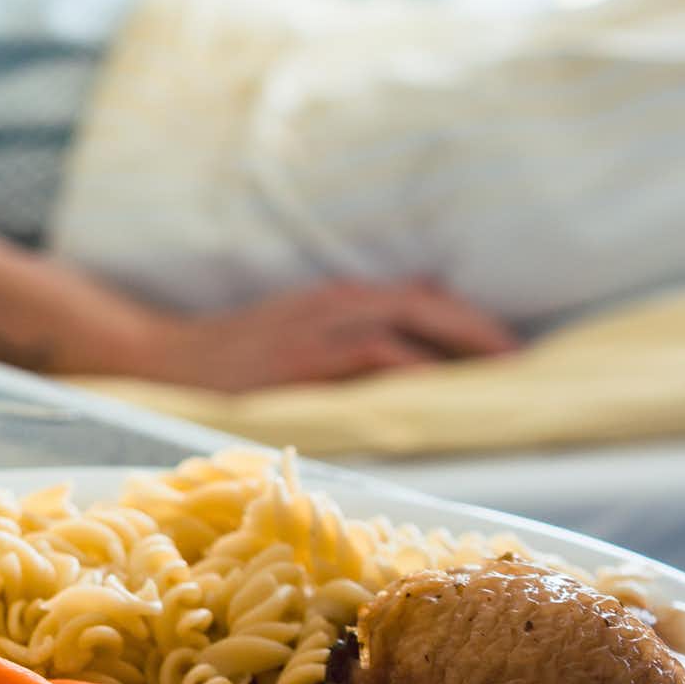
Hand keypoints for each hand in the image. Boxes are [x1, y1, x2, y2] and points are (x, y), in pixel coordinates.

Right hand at [134, 280, 517, 391]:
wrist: (165, 360)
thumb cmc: (233, 355)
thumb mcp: (298, 327)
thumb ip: (351, 327)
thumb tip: (411, 325)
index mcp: (336, 299)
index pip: (418, 297)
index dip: (466, 319)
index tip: (506, 347)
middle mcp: (334, 305)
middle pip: (424, 303)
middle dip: (476, 329)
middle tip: (519, 359)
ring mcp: (317, 329)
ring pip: (405, 321)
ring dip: (455, 344)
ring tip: (494, 372)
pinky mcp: (302, 360)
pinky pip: (369, 356)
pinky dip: (409, 365)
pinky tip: (437, 386)